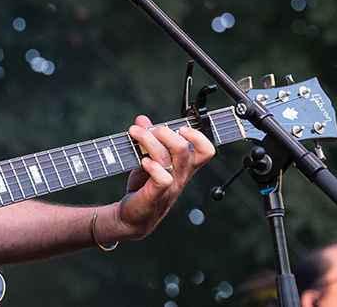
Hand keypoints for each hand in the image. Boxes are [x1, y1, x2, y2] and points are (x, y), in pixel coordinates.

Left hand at [113, 116, 214, 239]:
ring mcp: (170, 185)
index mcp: (184, 166)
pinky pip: (162, 177)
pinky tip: (142, 162)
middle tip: (148, 130)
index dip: (198, 135)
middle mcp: (180, 175)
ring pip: (168, 157)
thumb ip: (147, 139)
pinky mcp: (156, 194)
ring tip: (135, 133)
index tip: (180, 127)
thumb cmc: (142, 187)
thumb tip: (142, 119)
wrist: (130, 217)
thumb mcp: (145, 158)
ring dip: (149, 140)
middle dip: (164, 132)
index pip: (205, 150)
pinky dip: (152, 166)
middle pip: (184, 148)